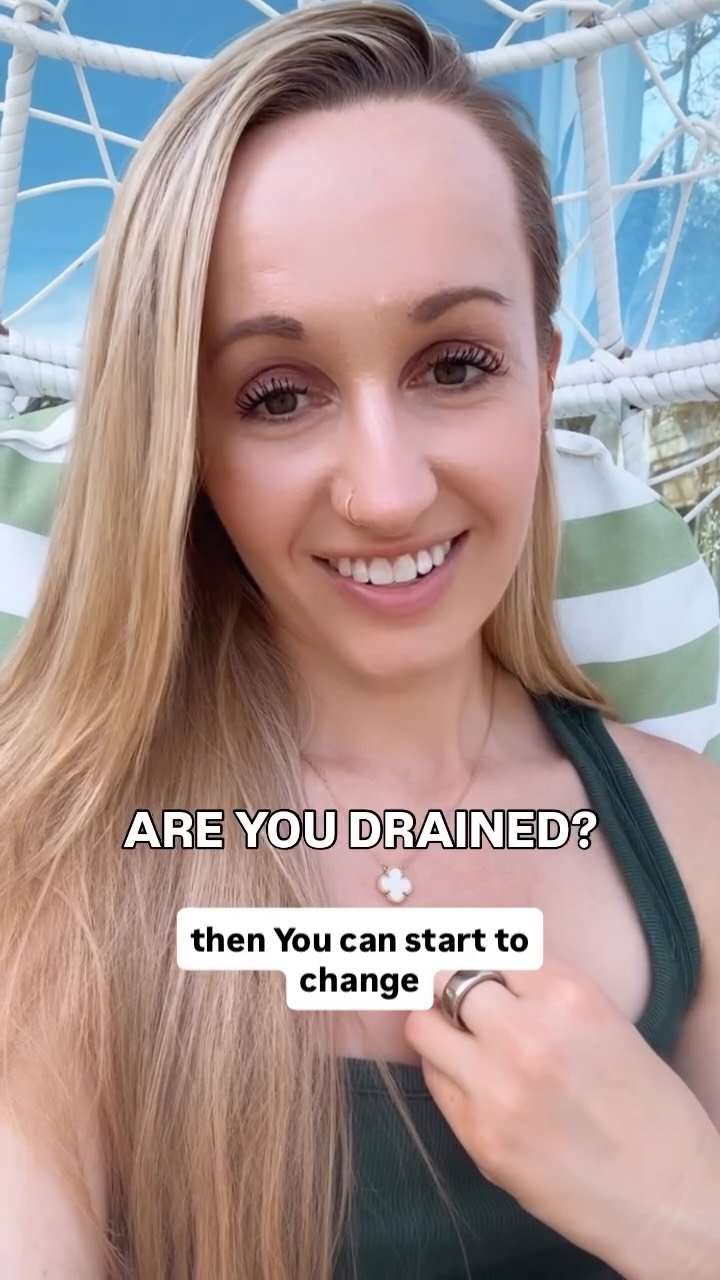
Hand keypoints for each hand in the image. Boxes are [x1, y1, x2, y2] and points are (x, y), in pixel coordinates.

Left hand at [403, 957, 719, 1275]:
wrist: (667, 1197)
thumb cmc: (647, 1107)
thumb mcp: (605, 1021)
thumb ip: (544, 991)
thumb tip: (485, 969)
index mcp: (567, 995)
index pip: (490, 947)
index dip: (482, 959)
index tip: (475, 968)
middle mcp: (526, 1034)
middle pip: (447, 979)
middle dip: (451, 987)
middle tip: (459, 1001)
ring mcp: (496, 1088)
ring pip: (423, 1027)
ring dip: (437, 1026)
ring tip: (458, 1039)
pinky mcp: (478, 1136)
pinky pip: (434, 1080)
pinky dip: (445, 1071)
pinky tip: (472, 1080)